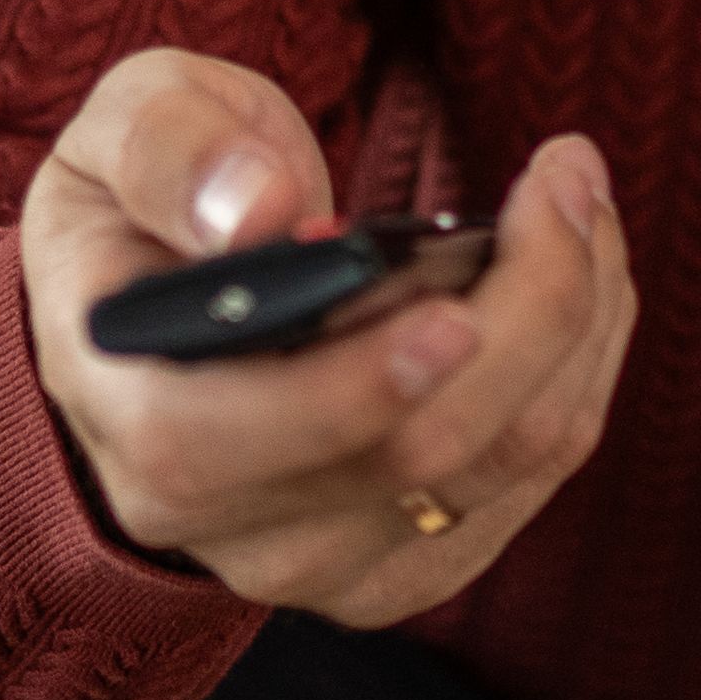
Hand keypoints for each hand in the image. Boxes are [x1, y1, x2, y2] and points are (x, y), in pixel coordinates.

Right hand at [18, 52, 634, 625]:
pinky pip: (535, 471)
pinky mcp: (408, 564)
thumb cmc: (143, 210)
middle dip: (529, 306)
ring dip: (578, 319)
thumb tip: (258, 210)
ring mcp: (323, 562)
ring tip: (575, 195)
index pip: (231, 446)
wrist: (160, 321)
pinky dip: (582, 359)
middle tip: (566, 174)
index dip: (354, 388)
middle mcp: (223, 525)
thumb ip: (170, 153)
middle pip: (417, 453)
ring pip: (503, 460)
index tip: (455, 307)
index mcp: (133, 420)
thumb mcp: (118, 135)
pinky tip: (576, 270)